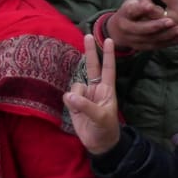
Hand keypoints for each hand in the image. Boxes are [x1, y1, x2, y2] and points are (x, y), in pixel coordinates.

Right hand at [64, 34, 121, 154]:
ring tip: (83, 110)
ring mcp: (84, 94)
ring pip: (76, 85)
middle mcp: (96, 88)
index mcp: (107, 89)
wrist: (98, 143)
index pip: (108, 68)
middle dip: (89, 51)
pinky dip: (70, 102)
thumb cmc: (106, 129)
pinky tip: (75, 111)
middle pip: (92, 66)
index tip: (110, 40)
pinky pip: (68, 96)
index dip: (108, 55)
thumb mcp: (100, 117)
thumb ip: (85, 106)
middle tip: (87, 34)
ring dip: (77, 96)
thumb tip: (70, 95)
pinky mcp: (74, 103)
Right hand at [107, 0, 177, 51]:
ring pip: (150, 39)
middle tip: (171, 21)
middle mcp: (125, 27)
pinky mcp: (140, 47)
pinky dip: (168, 43)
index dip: (141, 9)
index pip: (132, 10)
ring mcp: (132, 39)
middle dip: (156, 25)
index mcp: (124, 12)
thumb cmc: (132, 7)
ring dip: (166, 35)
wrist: (118, 29)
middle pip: (140, 28)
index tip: (151, 6)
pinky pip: (155, 46)